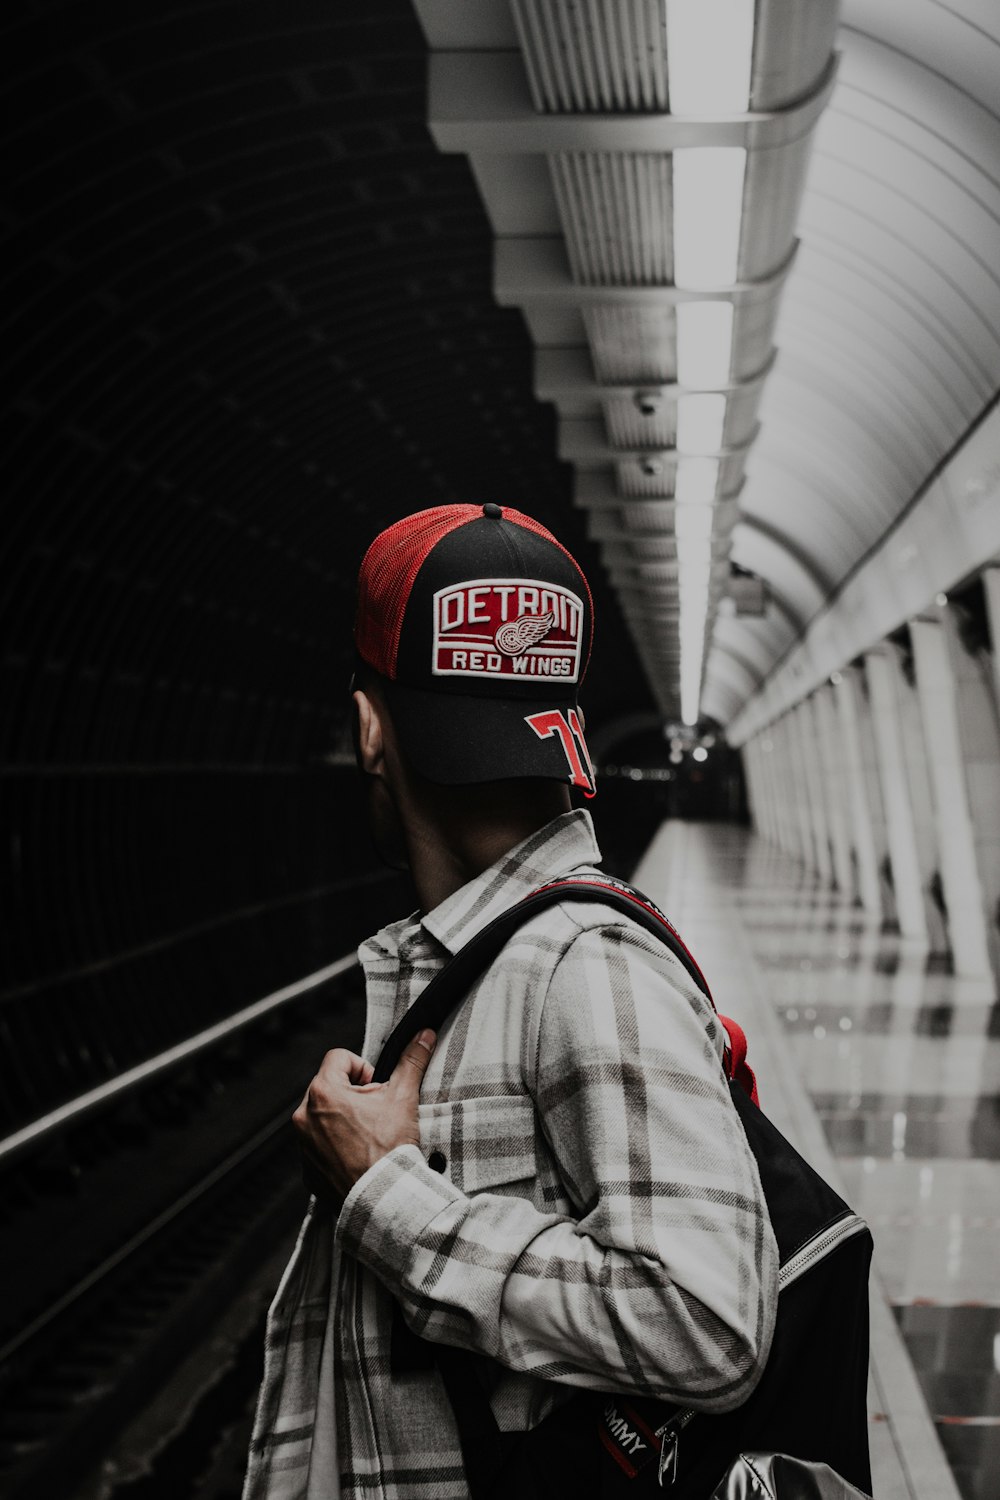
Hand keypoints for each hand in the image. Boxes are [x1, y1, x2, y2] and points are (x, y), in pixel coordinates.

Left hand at [292, 1029, 435, 1200]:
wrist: (385, 1199)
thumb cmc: (391, 1148)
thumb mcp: (404, 1097)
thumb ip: (411, 1061)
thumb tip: (424, 1035)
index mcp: (323, 1092)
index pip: (339, 1058)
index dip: (363, 1068)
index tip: (377, 1087)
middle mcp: (304, 1116)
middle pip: (329, 1087)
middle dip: (353, 1094)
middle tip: (377, 1113)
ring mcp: (303, 1145)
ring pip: (323, 1117)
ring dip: (343, 1119)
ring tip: (369, 1136)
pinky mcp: (307, 1170)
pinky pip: (319, 1147)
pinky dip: (336, 1147)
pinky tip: (359, 1157)